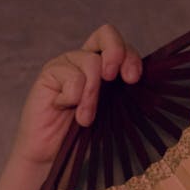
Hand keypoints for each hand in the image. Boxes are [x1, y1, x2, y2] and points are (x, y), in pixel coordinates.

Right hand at [11, 24, 141, 166]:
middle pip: (106, 34)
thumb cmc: (84, 138)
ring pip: (90, 62)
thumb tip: (139, 82)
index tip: (133, 79)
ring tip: (85, 119)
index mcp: (106, 69)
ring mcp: (67, 64)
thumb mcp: (112, 118)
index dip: (130, 56)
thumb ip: (123, 98)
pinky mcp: (50, 73)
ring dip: (92, 95)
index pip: (123, 46)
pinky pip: (70, 77)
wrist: (53, 155)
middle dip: (116, 53)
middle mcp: (87, 61)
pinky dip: (71, 98)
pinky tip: (62, 108)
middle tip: (113, 79)